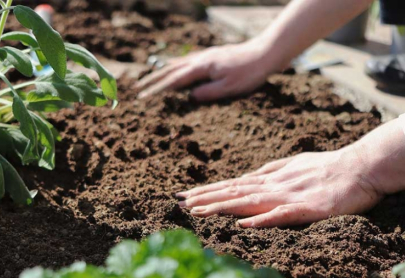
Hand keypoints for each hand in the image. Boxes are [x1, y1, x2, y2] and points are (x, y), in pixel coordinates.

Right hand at [136, 40, 278, 101]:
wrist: (265, 53)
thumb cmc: (250, 72)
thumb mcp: (229, 88)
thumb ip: (208, 93)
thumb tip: (189, 98)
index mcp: (202, 68)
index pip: (174, 81)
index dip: (158, 89)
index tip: (144, 97)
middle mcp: (200, 59)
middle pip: (171, 70)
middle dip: (153, 80)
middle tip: (139, 88)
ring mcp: (205, 56)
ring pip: (178, 64)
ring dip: (162, 72)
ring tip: (150, 78)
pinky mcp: (212, 56)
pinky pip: (187, 60)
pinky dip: (176, 65)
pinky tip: (174, 67)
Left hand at [177, 121, 404, 227]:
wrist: (362, 166)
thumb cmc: (330, 166)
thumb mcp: (295, 165)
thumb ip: (271, 170)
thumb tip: (249, 176)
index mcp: (271, 178)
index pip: (232, 185)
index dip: (208, 190)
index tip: (184, 195)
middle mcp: (274, 186)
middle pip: (234, 192)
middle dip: (204, 198)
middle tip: (178, 203)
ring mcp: (289, 196)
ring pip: (249, 201)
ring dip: (222, 206)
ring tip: (197, 211)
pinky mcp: (308, 209)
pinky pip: (282, 215)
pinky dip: (261, 219)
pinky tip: (242, 224)